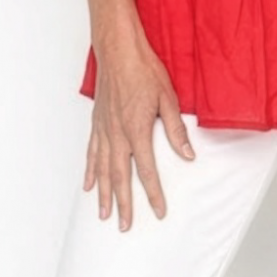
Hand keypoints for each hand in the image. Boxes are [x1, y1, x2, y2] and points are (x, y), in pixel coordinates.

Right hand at [86, 38, 194, 229]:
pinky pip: (92, 152)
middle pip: (120, 177)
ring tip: (103, 214)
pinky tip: (89, 185)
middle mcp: (117, 134)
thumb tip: (188, 154)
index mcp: (137, 130)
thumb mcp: (168, 99)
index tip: (158, 212)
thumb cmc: (144, 70)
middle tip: (125, 226)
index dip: (153, 194)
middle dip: (124, 204)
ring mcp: (104, 129)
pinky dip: (90, 171)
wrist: (119, 51)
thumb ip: (176, 130)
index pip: (146, 171)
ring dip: (103, 194)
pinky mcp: (97, 122)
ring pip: (102, 169)